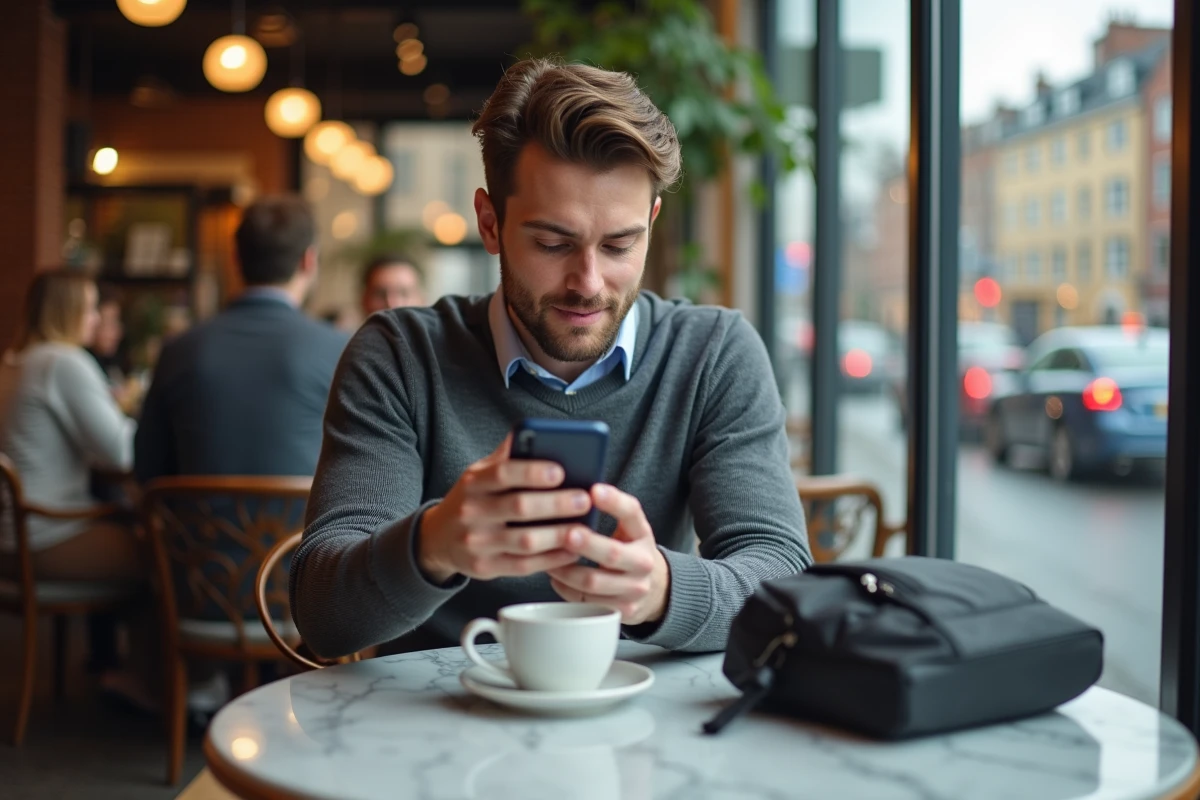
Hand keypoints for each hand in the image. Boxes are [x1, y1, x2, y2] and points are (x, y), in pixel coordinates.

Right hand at [417, 435, 592, 583]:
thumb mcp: (479, 474)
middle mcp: (472, 512)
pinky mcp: (485, 568)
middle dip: (555, 504)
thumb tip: (533, 431)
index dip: (532, 472)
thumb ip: (506, 456)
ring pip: (524, 541)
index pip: (503, 473)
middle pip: (518, 507)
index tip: (560, 471)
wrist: (436, 538)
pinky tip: (572, 550)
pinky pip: (524, 565)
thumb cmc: (471, 500)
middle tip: (584, 499)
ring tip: (585, 528)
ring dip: (558, 535)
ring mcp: (477, 543)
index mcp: (473, 482)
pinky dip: (552, 559)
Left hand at [548, 484, 669, 625]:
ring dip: (565, 569)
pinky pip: (585, 601)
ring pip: (593, 583)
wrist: (654, 590)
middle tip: (565, 533)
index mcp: (643, 535)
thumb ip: (611, 510)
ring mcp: (633, 591)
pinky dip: (565, 588)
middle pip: (612, 553)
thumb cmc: (629, 550)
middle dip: (586, 544)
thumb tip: (573, 489)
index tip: (594, 490)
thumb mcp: (630, 529)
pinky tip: (554, 575)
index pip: (632, 513)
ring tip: (547, 557)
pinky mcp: (621, 612)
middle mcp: (643, 563)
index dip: (614, 501)